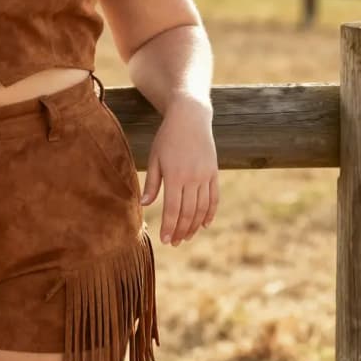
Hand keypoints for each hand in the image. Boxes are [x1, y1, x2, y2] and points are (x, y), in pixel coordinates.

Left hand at [140, 94, 218, 244]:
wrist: (191, 117)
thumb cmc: (167, 138)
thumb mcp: (155, 158)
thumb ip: (151, 183)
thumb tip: (145, 204)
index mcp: (175, 176)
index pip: (173, 209)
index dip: (170, 227)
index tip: (165, 240)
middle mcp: (193, 178)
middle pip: (189, 213)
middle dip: (182, 231)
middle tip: (175, 243)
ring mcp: (206, 176)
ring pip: (202, 209)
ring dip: (195, 226)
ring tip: (187, 237)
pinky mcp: (214, 173)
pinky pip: (214, 198)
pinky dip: (210, 213)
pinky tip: (205, 225)